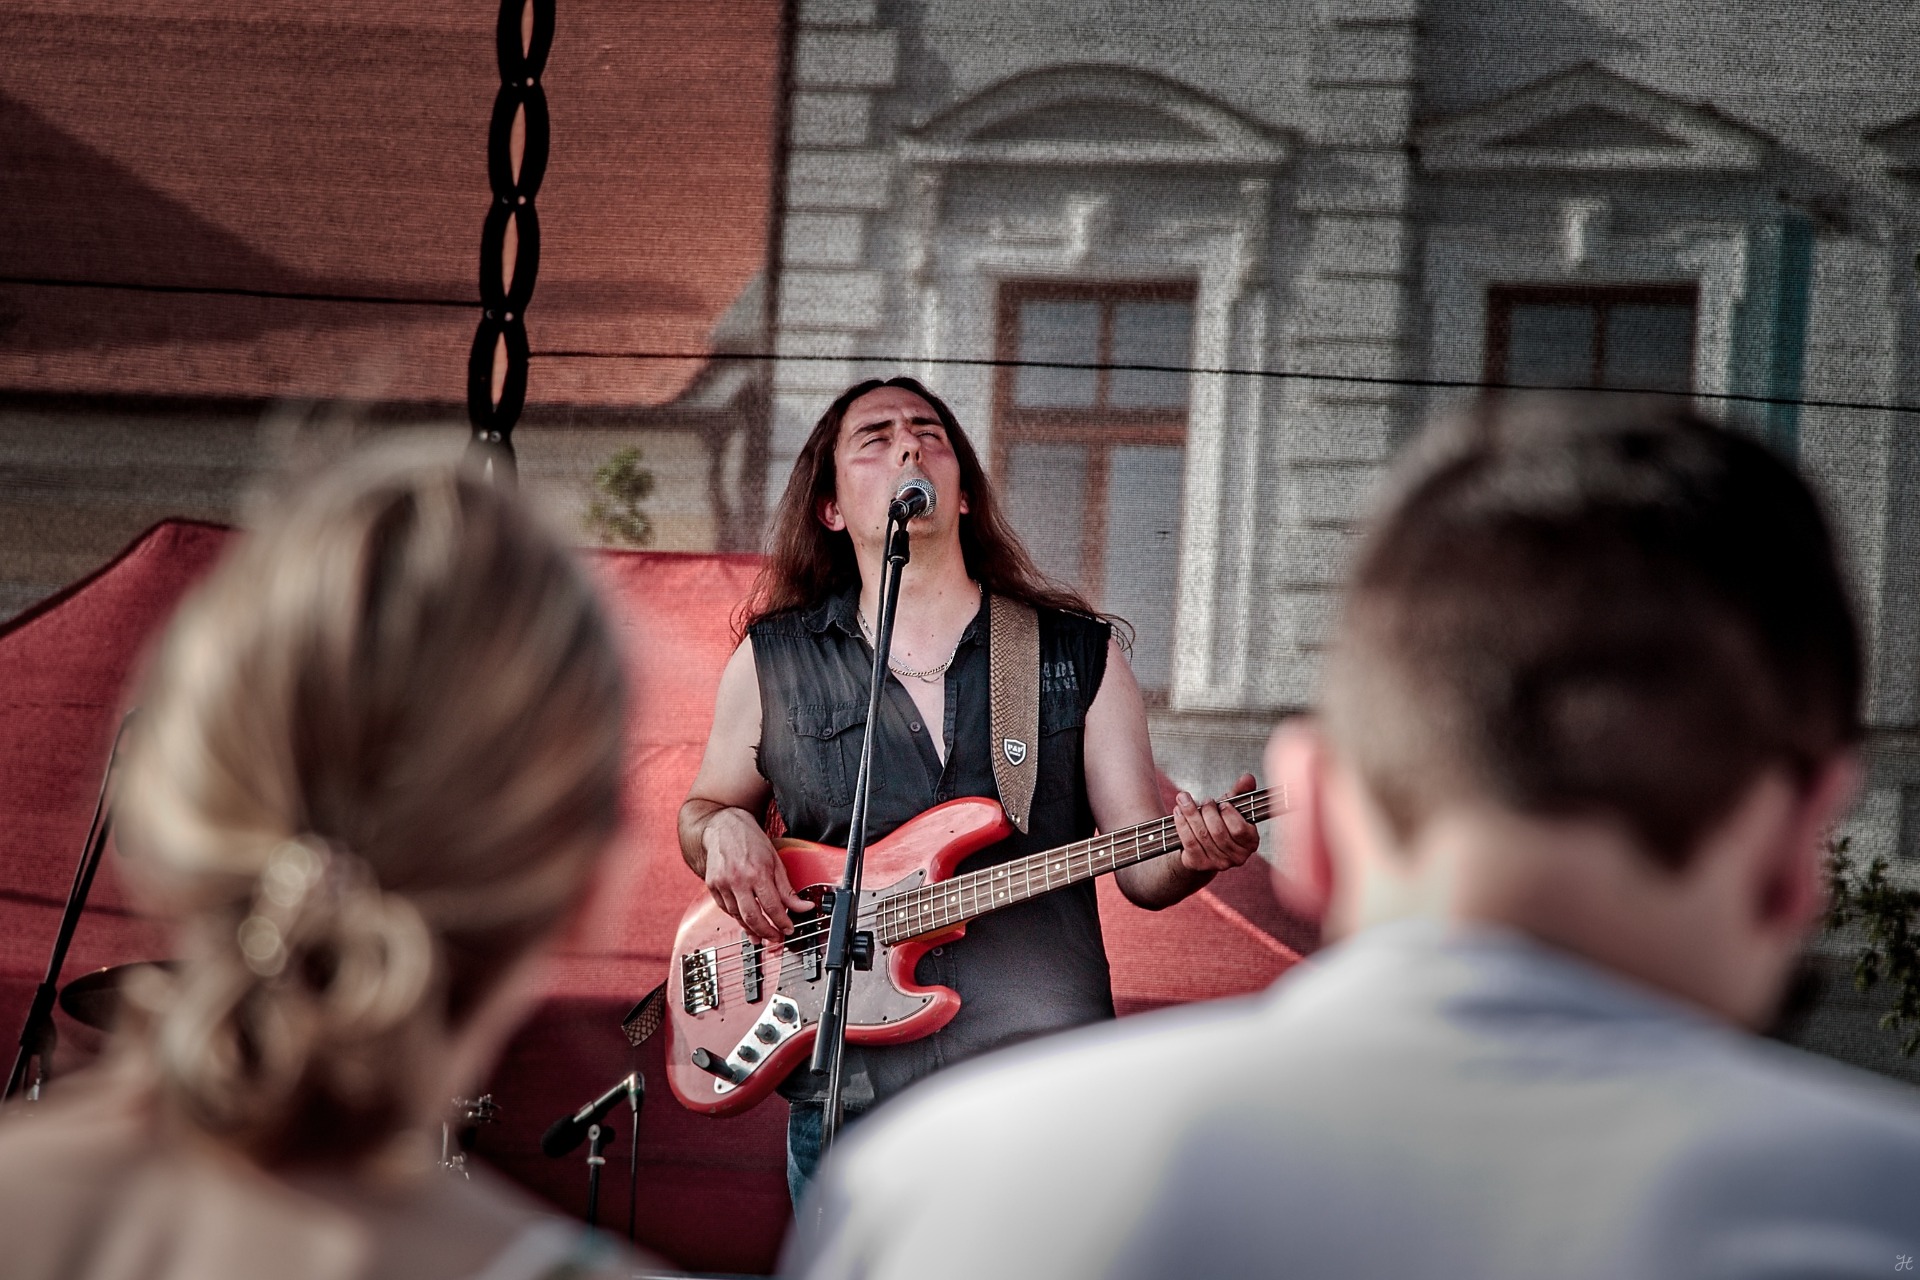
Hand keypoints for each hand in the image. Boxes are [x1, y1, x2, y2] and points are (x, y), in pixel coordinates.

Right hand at [702, 808, 814, 939]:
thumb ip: (787, 888)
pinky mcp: (712, 887)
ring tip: (763, 935)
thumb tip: (803, 907)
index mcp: (757, 872)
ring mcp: (722, 884)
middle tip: (777, 938)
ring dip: (752, 929)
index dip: (783, 922)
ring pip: (738, 917)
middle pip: (753, 917)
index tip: (789, 928)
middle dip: (767, 933)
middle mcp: (738, 880)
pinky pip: (726, 910)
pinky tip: (746, 921)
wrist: (722, 826)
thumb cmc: (749, 839)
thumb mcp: (775, 860)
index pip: (773, 907)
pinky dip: (738, 918)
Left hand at [1173, 772, 1260, 873]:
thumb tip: (1248, 777)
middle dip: (1208, 812)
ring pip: (1202, 835)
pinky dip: (1182, 824)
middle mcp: (1237, 857)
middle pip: (1219, 832)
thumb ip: (1240, 793)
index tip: (1222, 804)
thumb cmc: (1220, 823)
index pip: (1240, 830)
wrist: (1201, 848)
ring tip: (1183, 799)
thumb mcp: (1230, 808)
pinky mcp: (1199, 864)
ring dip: (1190, 814)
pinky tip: (1178, 812)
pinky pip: (1189, 842)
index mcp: (1250, 842)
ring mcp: (1218, 863)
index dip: (1229, 815)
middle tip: (1204, 800)